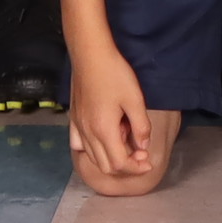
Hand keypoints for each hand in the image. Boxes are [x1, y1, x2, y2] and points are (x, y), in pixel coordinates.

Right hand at [62, 30, 156, 183]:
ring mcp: (78, 127)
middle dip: (125, 166)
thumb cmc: (114, 74)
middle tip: (140, 154)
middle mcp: (88, 133)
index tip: (148, 162)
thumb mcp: (135, 99)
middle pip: (105, 166)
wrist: (90, 54)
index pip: (119, 164)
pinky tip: (102, 139)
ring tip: (125, 143)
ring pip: (92, 157)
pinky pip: (79, 144)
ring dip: (110, 158)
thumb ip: (140, 126)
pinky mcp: (73, 119)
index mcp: (104, 130)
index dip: (136, 167)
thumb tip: (144, 146)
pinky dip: (92, 150)